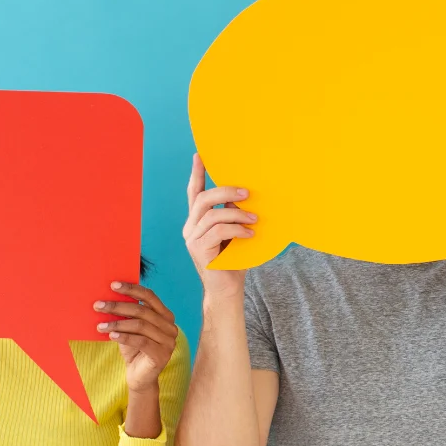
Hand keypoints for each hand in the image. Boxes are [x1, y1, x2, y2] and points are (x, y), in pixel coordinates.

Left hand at [96, 283, 178, 392]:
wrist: (139, 377)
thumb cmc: (134, 350)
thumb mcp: (130, 328)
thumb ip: (127, 314)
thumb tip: (109, 296)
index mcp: (166, 316)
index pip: (150, 296)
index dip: (132, 289)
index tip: (113, 285)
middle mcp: (171, 327)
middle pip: (142, 310)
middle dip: (118, 306)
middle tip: (98, 305)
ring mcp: (169, 342)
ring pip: (140, 326)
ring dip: (117, 323)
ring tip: (100, 325)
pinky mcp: (162, 355)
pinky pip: (141, 341)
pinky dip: (124, 337)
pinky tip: (110, 335)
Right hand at [184, 153, 255, 299]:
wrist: (228, 290)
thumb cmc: (235, 261)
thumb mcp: (237, 232)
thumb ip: (235, 215)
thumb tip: (247, 195)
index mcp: (197, 220)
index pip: (194, 192)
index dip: (197, 173)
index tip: (200, 155)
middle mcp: (190, 227)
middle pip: (202, 198)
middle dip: (225, 191)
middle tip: (247, 193)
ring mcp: (192, 238)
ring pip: (211, 214)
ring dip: (236, 213)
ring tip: (255, 218)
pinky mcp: (198, 249)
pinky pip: (217, 231)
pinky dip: (236, 229)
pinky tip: (250, 233)